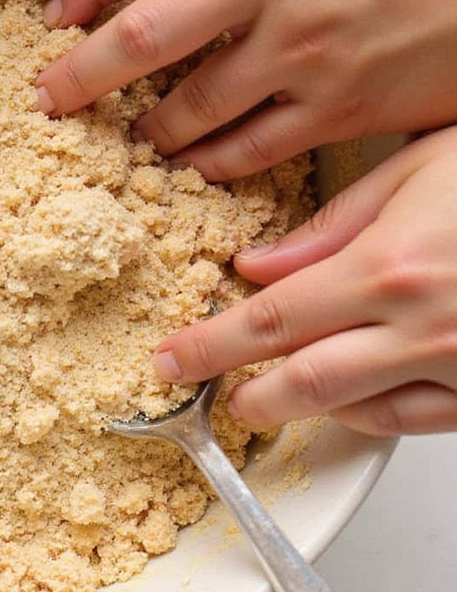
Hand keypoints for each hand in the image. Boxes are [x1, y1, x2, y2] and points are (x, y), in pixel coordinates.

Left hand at [34, 0, 456, 181]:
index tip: (50, 21)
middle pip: (142, 41)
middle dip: (82, 79)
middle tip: (51, 102)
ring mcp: (302, 64)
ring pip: (189, 114)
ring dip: (148, 133)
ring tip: (132, 139)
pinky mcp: (335, 117)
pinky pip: (247, 155)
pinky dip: (209, 165)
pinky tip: (191, 167)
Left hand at [152, 126, 456, 435]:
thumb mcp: (420, 169)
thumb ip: (334, 224)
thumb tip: (259, 266)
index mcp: (392, 266)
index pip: (271, 321)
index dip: (208, 346)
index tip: (167, 360)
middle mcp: (424, 326)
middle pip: (302, 380)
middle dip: (243, 393)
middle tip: (204, 390)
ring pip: (356, 411)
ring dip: (298, 409)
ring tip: (262, 397)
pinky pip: (415, 423)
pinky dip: (368, 418)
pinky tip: (345, 404)